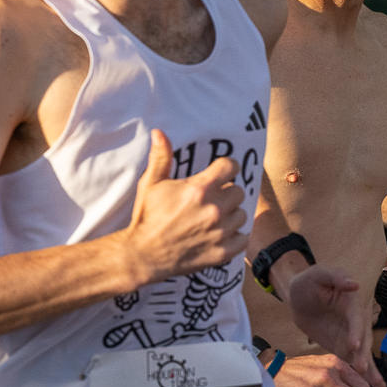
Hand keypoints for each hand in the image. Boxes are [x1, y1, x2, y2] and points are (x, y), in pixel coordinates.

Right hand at [123, 130, 246, 281]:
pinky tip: (218, 235)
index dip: (225, 168)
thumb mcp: (151, 184)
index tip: (218, 174)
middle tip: (208, 202)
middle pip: (237, 191)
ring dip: (230, 215)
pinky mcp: (223, 251)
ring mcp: (221, 232)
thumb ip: (161, 157)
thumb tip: (159, 132)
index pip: (230, 166)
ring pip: (241, 214)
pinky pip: (243, 238)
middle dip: (225, 194)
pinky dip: (234, 237)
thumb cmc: (146, 217)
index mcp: (199, 189)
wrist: (143, 255)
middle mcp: (214, 209)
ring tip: (211, 220)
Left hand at [286, 265, 378, 380]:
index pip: (355, 319)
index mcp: (352, 304)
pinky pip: (350, 360)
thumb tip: (353, 283)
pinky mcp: (341, 345)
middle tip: (361, 371)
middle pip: (362, 340)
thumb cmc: (311, 281)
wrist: (300, 294)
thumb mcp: (320, 274)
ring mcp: (350, 335)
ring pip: (361, 354)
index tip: (354, 345)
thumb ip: (335, 277)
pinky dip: (358, 375)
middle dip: (362, 356)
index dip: (356, 331)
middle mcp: (355, 322)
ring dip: (367, 371)